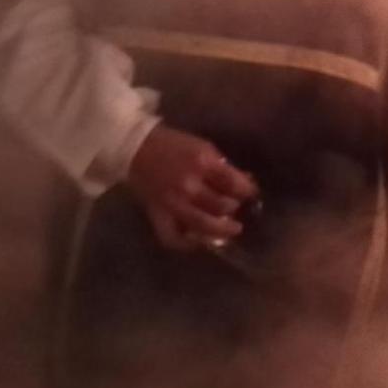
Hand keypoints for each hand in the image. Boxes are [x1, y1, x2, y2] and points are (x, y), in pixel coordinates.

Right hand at [125, 124, 259, 251]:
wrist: (135, 148)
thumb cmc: (174, 144)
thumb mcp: (204, 147)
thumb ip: (222, 167)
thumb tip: (244, 183)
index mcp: (203, 163)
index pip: (235, 184)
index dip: (248, 191)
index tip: (252, 193)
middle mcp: (189, 186)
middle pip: (222, 207)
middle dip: (234, 208)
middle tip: (237, 208)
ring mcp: (172, 203)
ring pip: (203, 225)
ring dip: (221, 230)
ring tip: (232, 229)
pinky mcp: (157, 215)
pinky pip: (173, 237)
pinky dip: (187, 243)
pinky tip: (199, 241)